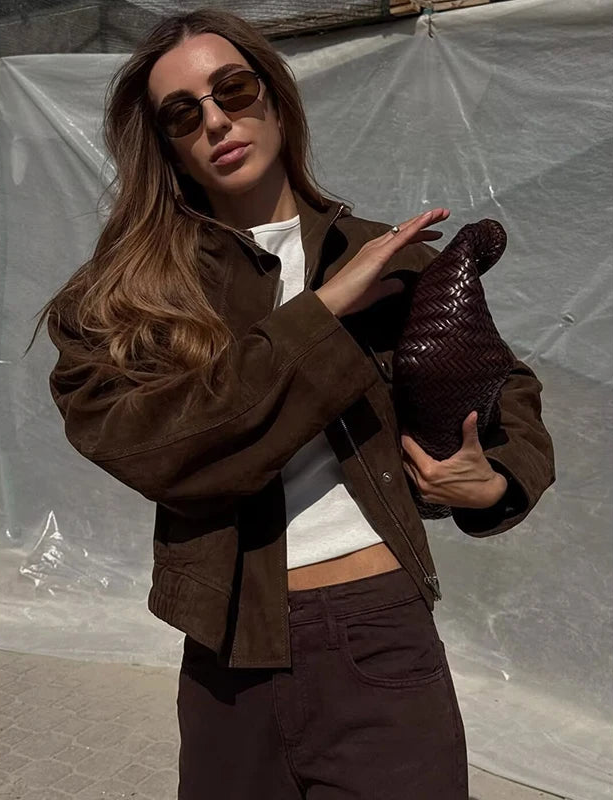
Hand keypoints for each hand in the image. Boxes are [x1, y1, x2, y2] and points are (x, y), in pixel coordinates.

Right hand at [315, 208, 449, 316]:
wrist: (333, 301)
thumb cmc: (351, 297)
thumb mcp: (377, 291)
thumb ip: (390, 286)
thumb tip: (401, 284)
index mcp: (376, 253)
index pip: (402, 239)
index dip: (419, 233)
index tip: (435, 232)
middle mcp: (376, 246)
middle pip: (405, 230)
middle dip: (425, 222)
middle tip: (444, 214)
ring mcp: (377, 248)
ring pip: (404, 230)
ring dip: (423, 220)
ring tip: (441, 213)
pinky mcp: (378, 255)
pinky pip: (400, 238)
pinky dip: (415, 227)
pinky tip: (427, 220)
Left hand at [401, 411, 507, 508]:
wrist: (487, 496)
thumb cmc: (480, 474)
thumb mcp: (473, 450)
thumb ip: (469, 431)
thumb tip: (472, 414)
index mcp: (431, 471)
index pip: (410, 449)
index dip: (406, 436)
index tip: (406, 427)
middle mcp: (424, 483)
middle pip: (405, 460)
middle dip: (405, 447)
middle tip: (406, 433)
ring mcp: (425, 492)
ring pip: (408, 471)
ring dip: (407, 459)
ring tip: (408, 445)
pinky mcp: (428, 498)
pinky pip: (414, 481)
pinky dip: (413, 471)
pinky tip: (415, 461)